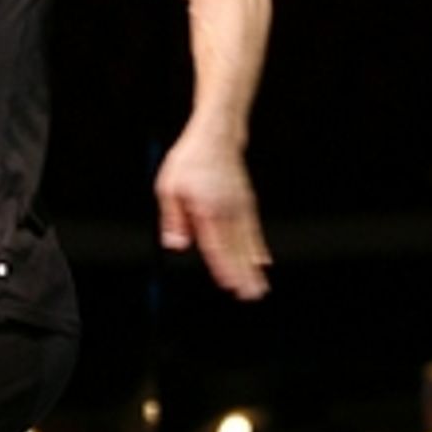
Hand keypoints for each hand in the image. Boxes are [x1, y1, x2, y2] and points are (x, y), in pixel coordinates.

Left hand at [155, 129, 269, 299]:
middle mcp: (227, 210)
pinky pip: (254, 230)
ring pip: (248, 242)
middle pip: (236, 248)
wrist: (216, 135)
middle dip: (243, 274)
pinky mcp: (246, 202)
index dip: (222, 267)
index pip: (215, 244)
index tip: (229, 285)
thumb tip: (176, 245)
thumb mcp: (168, 187)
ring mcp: (240, 206)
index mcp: (206, 208)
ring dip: (253, 267)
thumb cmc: (190, 160)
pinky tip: (262, 262)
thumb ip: (173, 219)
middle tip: (251, 296)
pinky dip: (259, 248)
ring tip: (259, 288)